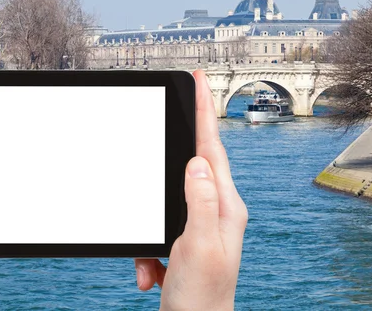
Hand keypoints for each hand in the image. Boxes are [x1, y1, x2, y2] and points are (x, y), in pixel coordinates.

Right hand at [134, 70, 247, 310]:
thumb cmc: (202, 297)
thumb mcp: (198, 247)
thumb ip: (199, 201)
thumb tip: (196, 162)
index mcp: (225, 207)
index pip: (212, 149)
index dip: (205, 112)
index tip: (199, 82)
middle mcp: (216, 210)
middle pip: (195, 163)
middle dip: (180, 145)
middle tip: (177, 111)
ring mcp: (200, 224)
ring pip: (168, 197)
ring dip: (151, 228)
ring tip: (152, 265)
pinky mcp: (183, 238)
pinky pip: (157, 227)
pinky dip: (146, 251)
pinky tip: (151, 275)